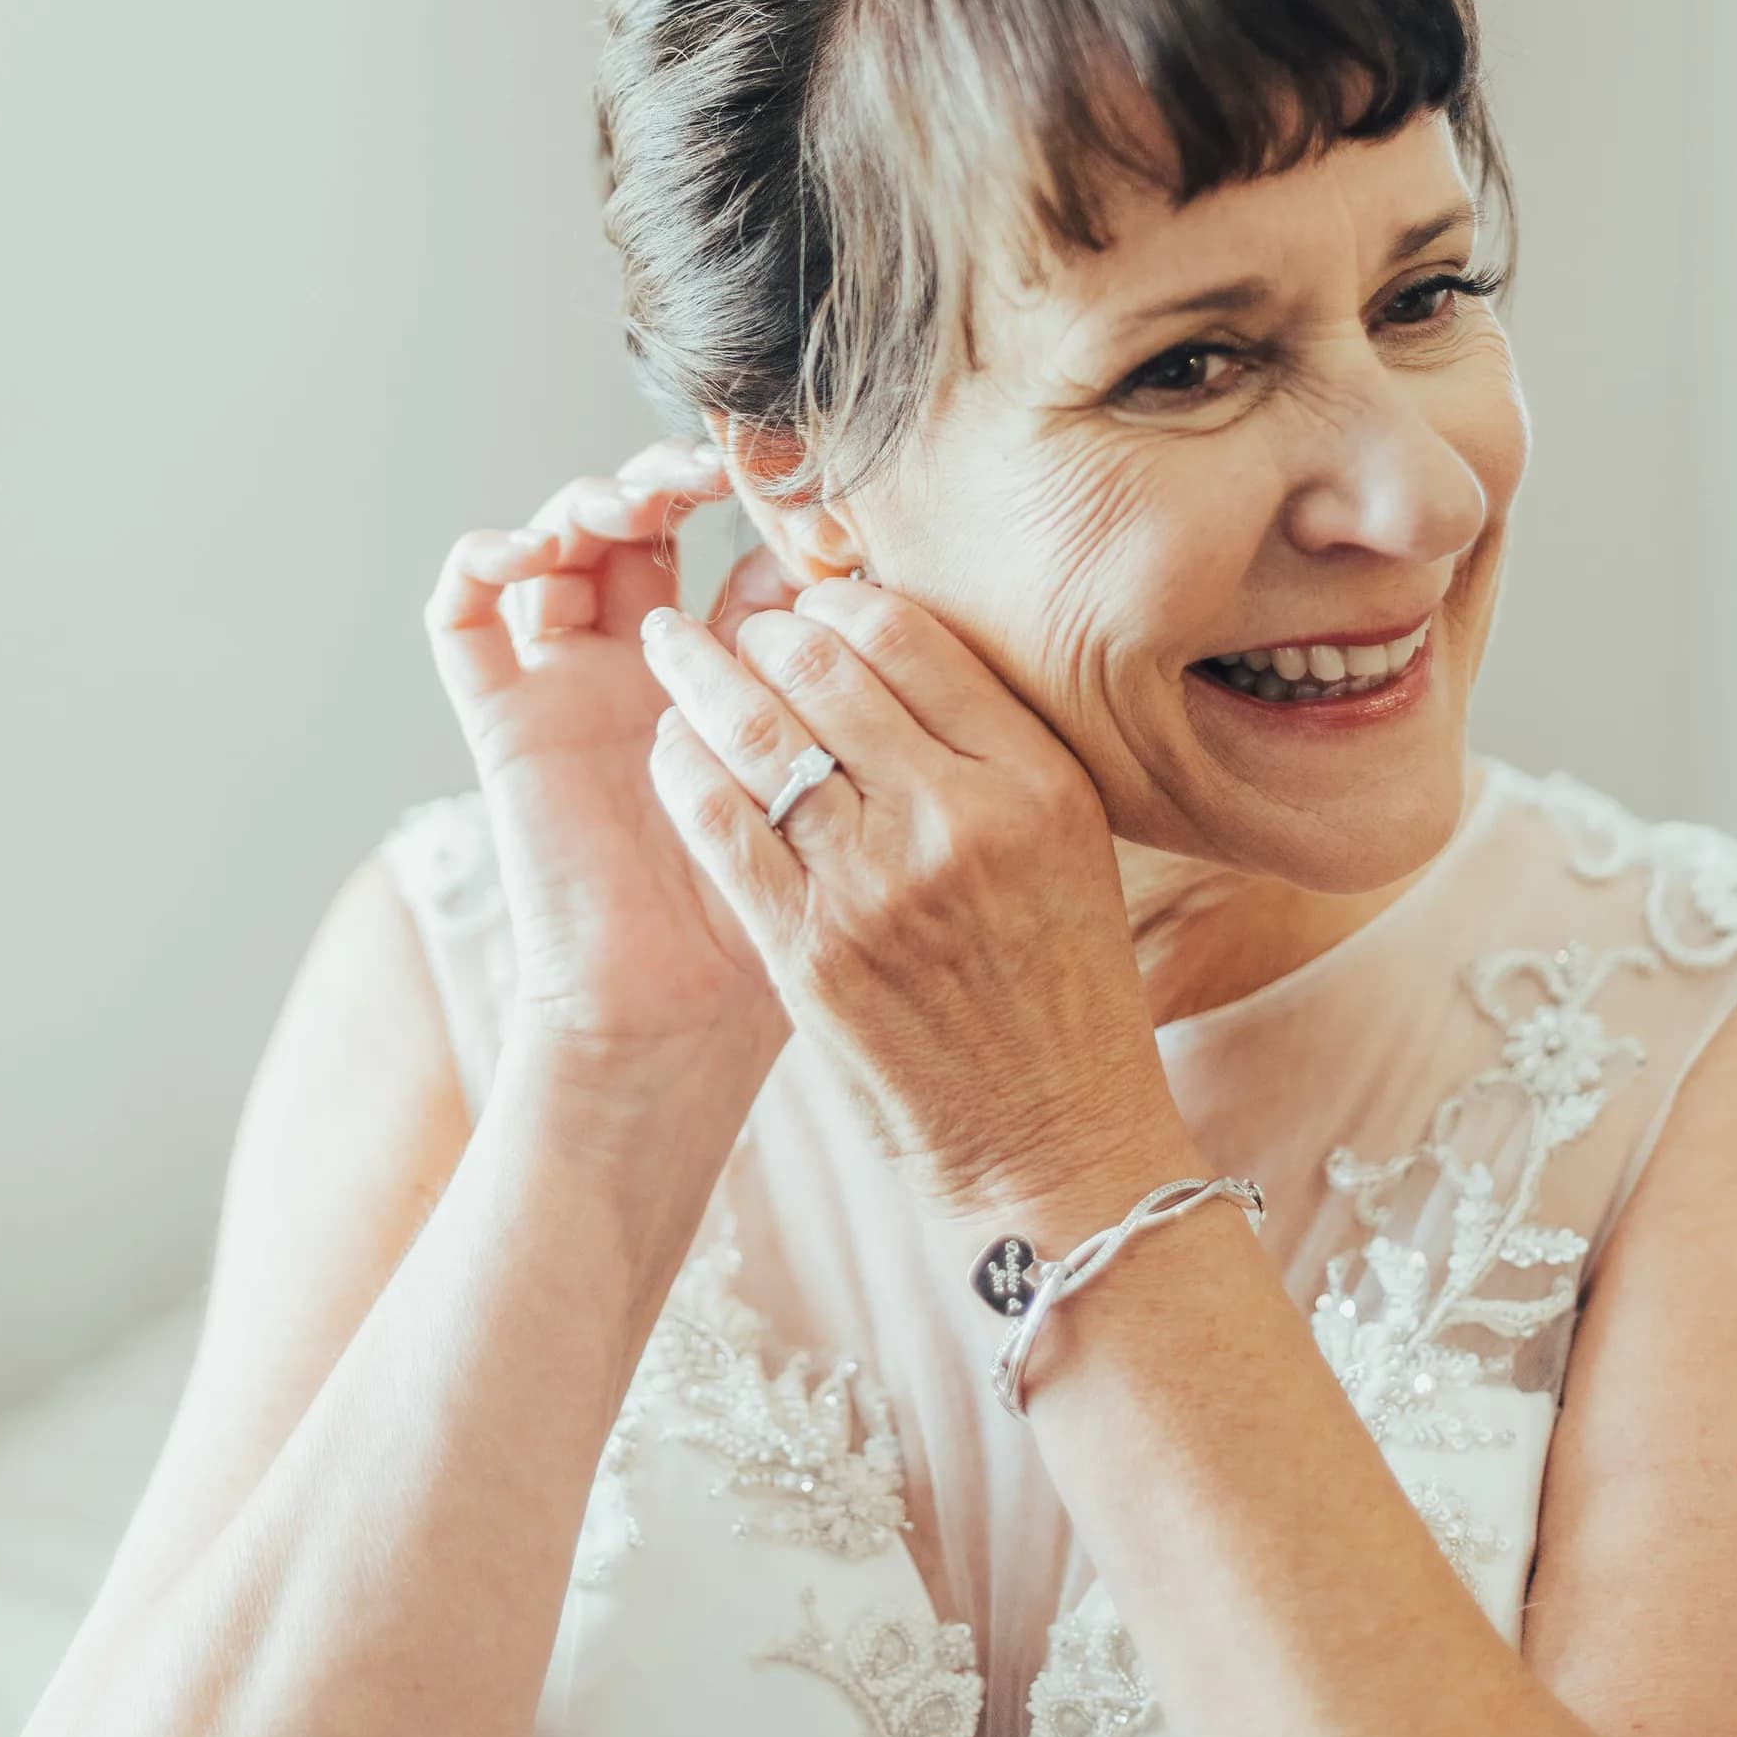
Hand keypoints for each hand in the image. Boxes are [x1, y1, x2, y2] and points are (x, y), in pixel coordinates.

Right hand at [421, 441, 803, 1090]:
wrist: (673, 1025)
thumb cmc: (771, 928)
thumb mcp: (825, 790)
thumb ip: (846, 696)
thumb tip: (885, 580)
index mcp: (731, 684)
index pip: (738, 557)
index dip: (765, 512)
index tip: (810, 492)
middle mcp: (642, 672)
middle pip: (641, 529)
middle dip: (668, 480)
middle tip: (705, 472)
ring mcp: (567, 688)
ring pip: (554, 548)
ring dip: (584, 504)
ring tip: (630, 506)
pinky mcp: (503, 720)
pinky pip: (461, 617)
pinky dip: (480, 561)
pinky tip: (527, 551)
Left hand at [635, 577, 1188, 1220]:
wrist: (1051, 1136)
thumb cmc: (1063, 985)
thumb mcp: (1068, 842)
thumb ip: (990, 747)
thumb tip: (884, 646)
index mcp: (1032, 780)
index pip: (909, 638)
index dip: (839, 601)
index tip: (811, 600)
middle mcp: (956, 819)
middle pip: (824, 670)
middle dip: (759, 629)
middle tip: (733, 619)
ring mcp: (875, 886)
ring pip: (757, 737)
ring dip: (699, 679)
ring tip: (672, 650)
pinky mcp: (809, 952)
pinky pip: (720, 827)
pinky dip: (682, 771)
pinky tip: (668, 746)